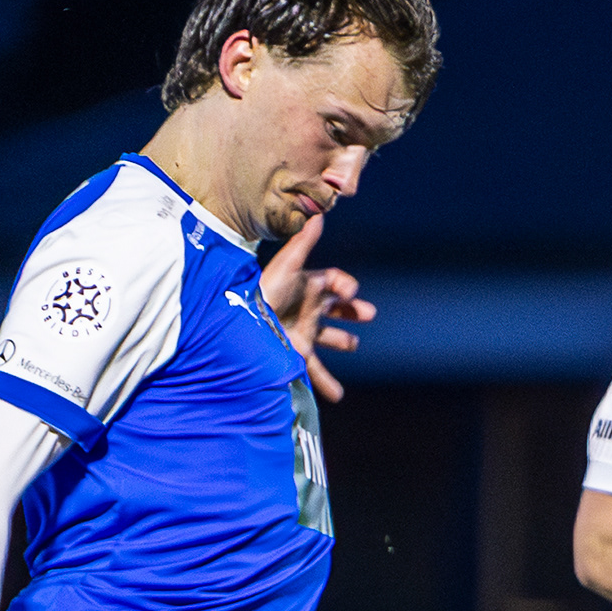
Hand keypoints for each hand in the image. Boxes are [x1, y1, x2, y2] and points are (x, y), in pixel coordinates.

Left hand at [260, 213, 374, 403]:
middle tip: (368, 313)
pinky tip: (337, 396)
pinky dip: (327, 383)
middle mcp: (306, 309)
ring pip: (328, 337)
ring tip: (352, 344)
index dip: (345, 284)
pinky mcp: (298, 353)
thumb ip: (304, 242)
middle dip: (351, 310)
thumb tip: (319, 214)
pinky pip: (317, 371)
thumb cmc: (265, 293)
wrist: (243, 327)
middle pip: (334, 308)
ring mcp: (303, 332)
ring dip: (341, 340)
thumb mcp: (287, 267)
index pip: (332, 281)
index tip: (349, 291)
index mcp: (307, 287)